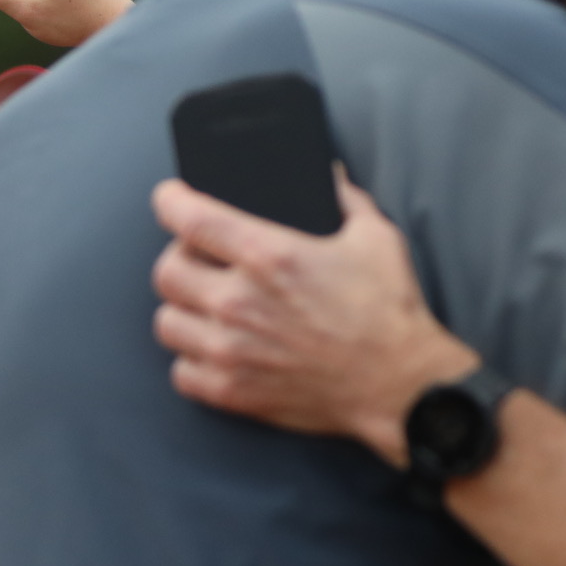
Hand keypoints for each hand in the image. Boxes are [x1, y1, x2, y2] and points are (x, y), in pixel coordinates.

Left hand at [150, 175, 477, 459]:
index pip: (190, 218)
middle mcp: (239, 302)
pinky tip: (214, 350)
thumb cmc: (388, 313)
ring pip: (166, 322)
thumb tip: (329, 174)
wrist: (400, 385)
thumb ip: (344, 198)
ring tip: (205, 308)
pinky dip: (191, 360)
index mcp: (269, 256)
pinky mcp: (231, 391)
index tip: (170, 198)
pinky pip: (180, 371)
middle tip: (198, 260)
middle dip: (179, 258)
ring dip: (183, 311)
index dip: (170, 201)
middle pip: (165, 271)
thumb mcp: (375, 237)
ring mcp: (230, 350)